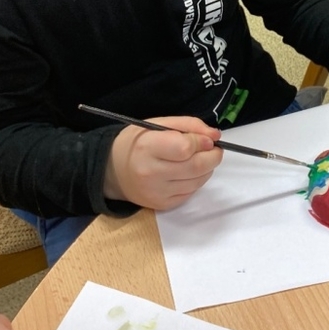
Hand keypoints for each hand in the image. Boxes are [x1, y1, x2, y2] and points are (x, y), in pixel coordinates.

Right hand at [104, 116, 222, 208]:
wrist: (113, 170)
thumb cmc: (136, 142)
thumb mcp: (158, 124)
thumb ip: (188, 125)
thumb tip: (215, 135)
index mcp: (147, 147)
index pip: (184, 148)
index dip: (202, 142)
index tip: (208, 139)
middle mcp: (151, 173)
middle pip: (196, 167)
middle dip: (213, 156)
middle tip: (214, 148)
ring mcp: (157, 192)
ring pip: (198, 181)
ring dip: (207, 168)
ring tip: (200, 158)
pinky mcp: (162, 205)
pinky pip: (191, 192)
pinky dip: (196, 180)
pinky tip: (188, 172)